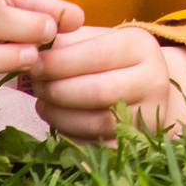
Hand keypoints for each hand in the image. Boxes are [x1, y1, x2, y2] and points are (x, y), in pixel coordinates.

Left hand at [27, 24, 185, 140]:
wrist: (147, 87)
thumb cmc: (111, 59)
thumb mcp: (96, 39)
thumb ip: (66, 41)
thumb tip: (31, 50)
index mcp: (141, 46)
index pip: (97, 55)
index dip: (59, 63)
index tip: (33, 65)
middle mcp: (153, 80)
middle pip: (98, 91)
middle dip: (57, 91)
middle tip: (36, 86)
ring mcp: (149, 115)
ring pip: (96, 123)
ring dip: (59, 115)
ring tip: (44, 103)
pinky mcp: (139, 141)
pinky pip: (98, 146)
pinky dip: (71, 136)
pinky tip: (59, 122)